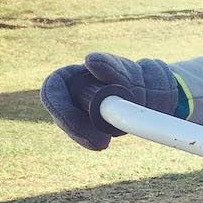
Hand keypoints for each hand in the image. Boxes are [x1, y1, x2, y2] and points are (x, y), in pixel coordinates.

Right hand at [40, 53, 177, 150]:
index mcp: (71, 76)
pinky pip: (84, 136)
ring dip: (84, 136)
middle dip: (74, 128)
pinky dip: (92, 140)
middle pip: (59, 113)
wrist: (150, 95)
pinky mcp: (87, 128)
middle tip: (97, 139)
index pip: (52, 89)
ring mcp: (77, 113)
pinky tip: (103, 142)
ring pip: (72, 127)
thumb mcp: (125, 70)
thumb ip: (109, 66)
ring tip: (104, 140)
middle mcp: (69, 95)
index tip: (75, 122)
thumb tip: (89, 61)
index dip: (58, 107)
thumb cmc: (133, 78)